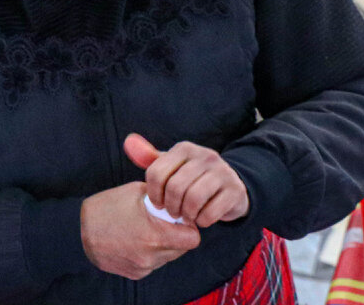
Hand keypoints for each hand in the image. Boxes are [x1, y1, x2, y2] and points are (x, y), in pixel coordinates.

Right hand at [79, 181, 200, 278]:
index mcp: (155, 235)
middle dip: (178, 234)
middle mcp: (151, 256)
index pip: (192, 239)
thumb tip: (181, 199)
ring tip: (148, 228)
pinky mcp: (135, 274)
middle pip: (183, 248)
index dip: (189, 225)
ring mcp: (142, 267)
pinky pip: (155, 263)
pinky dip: (152, 252)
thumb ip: (163, 197)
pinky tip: (137, 239)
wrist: (76, 231)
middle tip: (165, 220)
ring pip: (169, 256)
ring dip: (165, 243)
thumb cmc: (106, 208)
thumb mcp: (138, 192)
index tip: (181, 216)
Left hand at [124, 133, 250, 227]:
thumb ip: (150, 158)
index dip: (153, 194)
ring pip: (193, 199)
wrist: (229, 187)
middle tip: (173, 213)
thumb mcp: (172, 167)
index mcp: (185, 148)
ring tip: (186, 217)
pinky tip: (202, 219)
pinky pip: (211, 212)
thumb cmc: (192, 179)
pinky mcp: (234, 190)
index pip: (156, 172)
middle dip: (171, 207)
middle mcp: (205, 155)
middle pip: (175, 187)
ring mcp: (222, 171)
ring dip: (186, 215)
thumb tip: (128, 142)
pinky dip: (202, 221)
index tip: (158, 203)